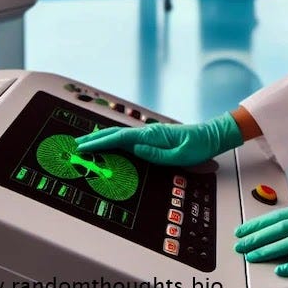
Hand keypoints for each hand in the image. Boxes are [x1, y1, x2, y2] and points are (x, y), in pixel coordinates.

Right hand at [75, 112, 243, 165]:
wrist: (210, 136)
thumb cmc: (197, 146)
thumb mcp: (179, 155)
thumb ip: (156, 153)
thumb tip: (135, 148)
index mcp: (152, 136)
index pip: (120, 139)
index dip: (100, 142)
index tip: (84, 147)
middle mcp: (149, 132)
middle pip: (116, 134)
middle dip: (96, 138)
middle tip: (77, 144)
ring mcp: (150, 133)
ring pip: (121, 135)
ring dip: (103, 137)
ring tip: (88, 141)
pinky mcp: (153, 136)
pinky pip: (129, 138)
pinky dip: (115, 139)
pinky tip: (110, 141)